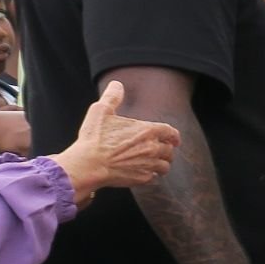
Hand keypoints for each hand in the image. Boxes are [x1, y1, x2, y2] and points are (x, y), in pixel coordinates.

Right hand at [49, 80, 179, 203]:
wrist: (89, 164)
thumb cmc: (94, 138)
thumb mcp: (101, 111)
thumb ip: (112, 97)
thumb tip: (117, 85)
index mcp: (148, 130)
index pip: (170, 132)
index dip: (173, 135)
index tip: (174, 139)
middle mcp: (153, 148)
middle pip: (169, 150)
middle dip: (166, 150)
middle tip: (161, 151)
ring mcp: (149, 165)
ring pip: (165, 166)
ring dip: (162, 163)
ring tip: (155, 163)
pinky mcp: (143, 178)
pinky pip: (154, 177)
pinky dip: (151, 175)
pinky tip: (144, 172)